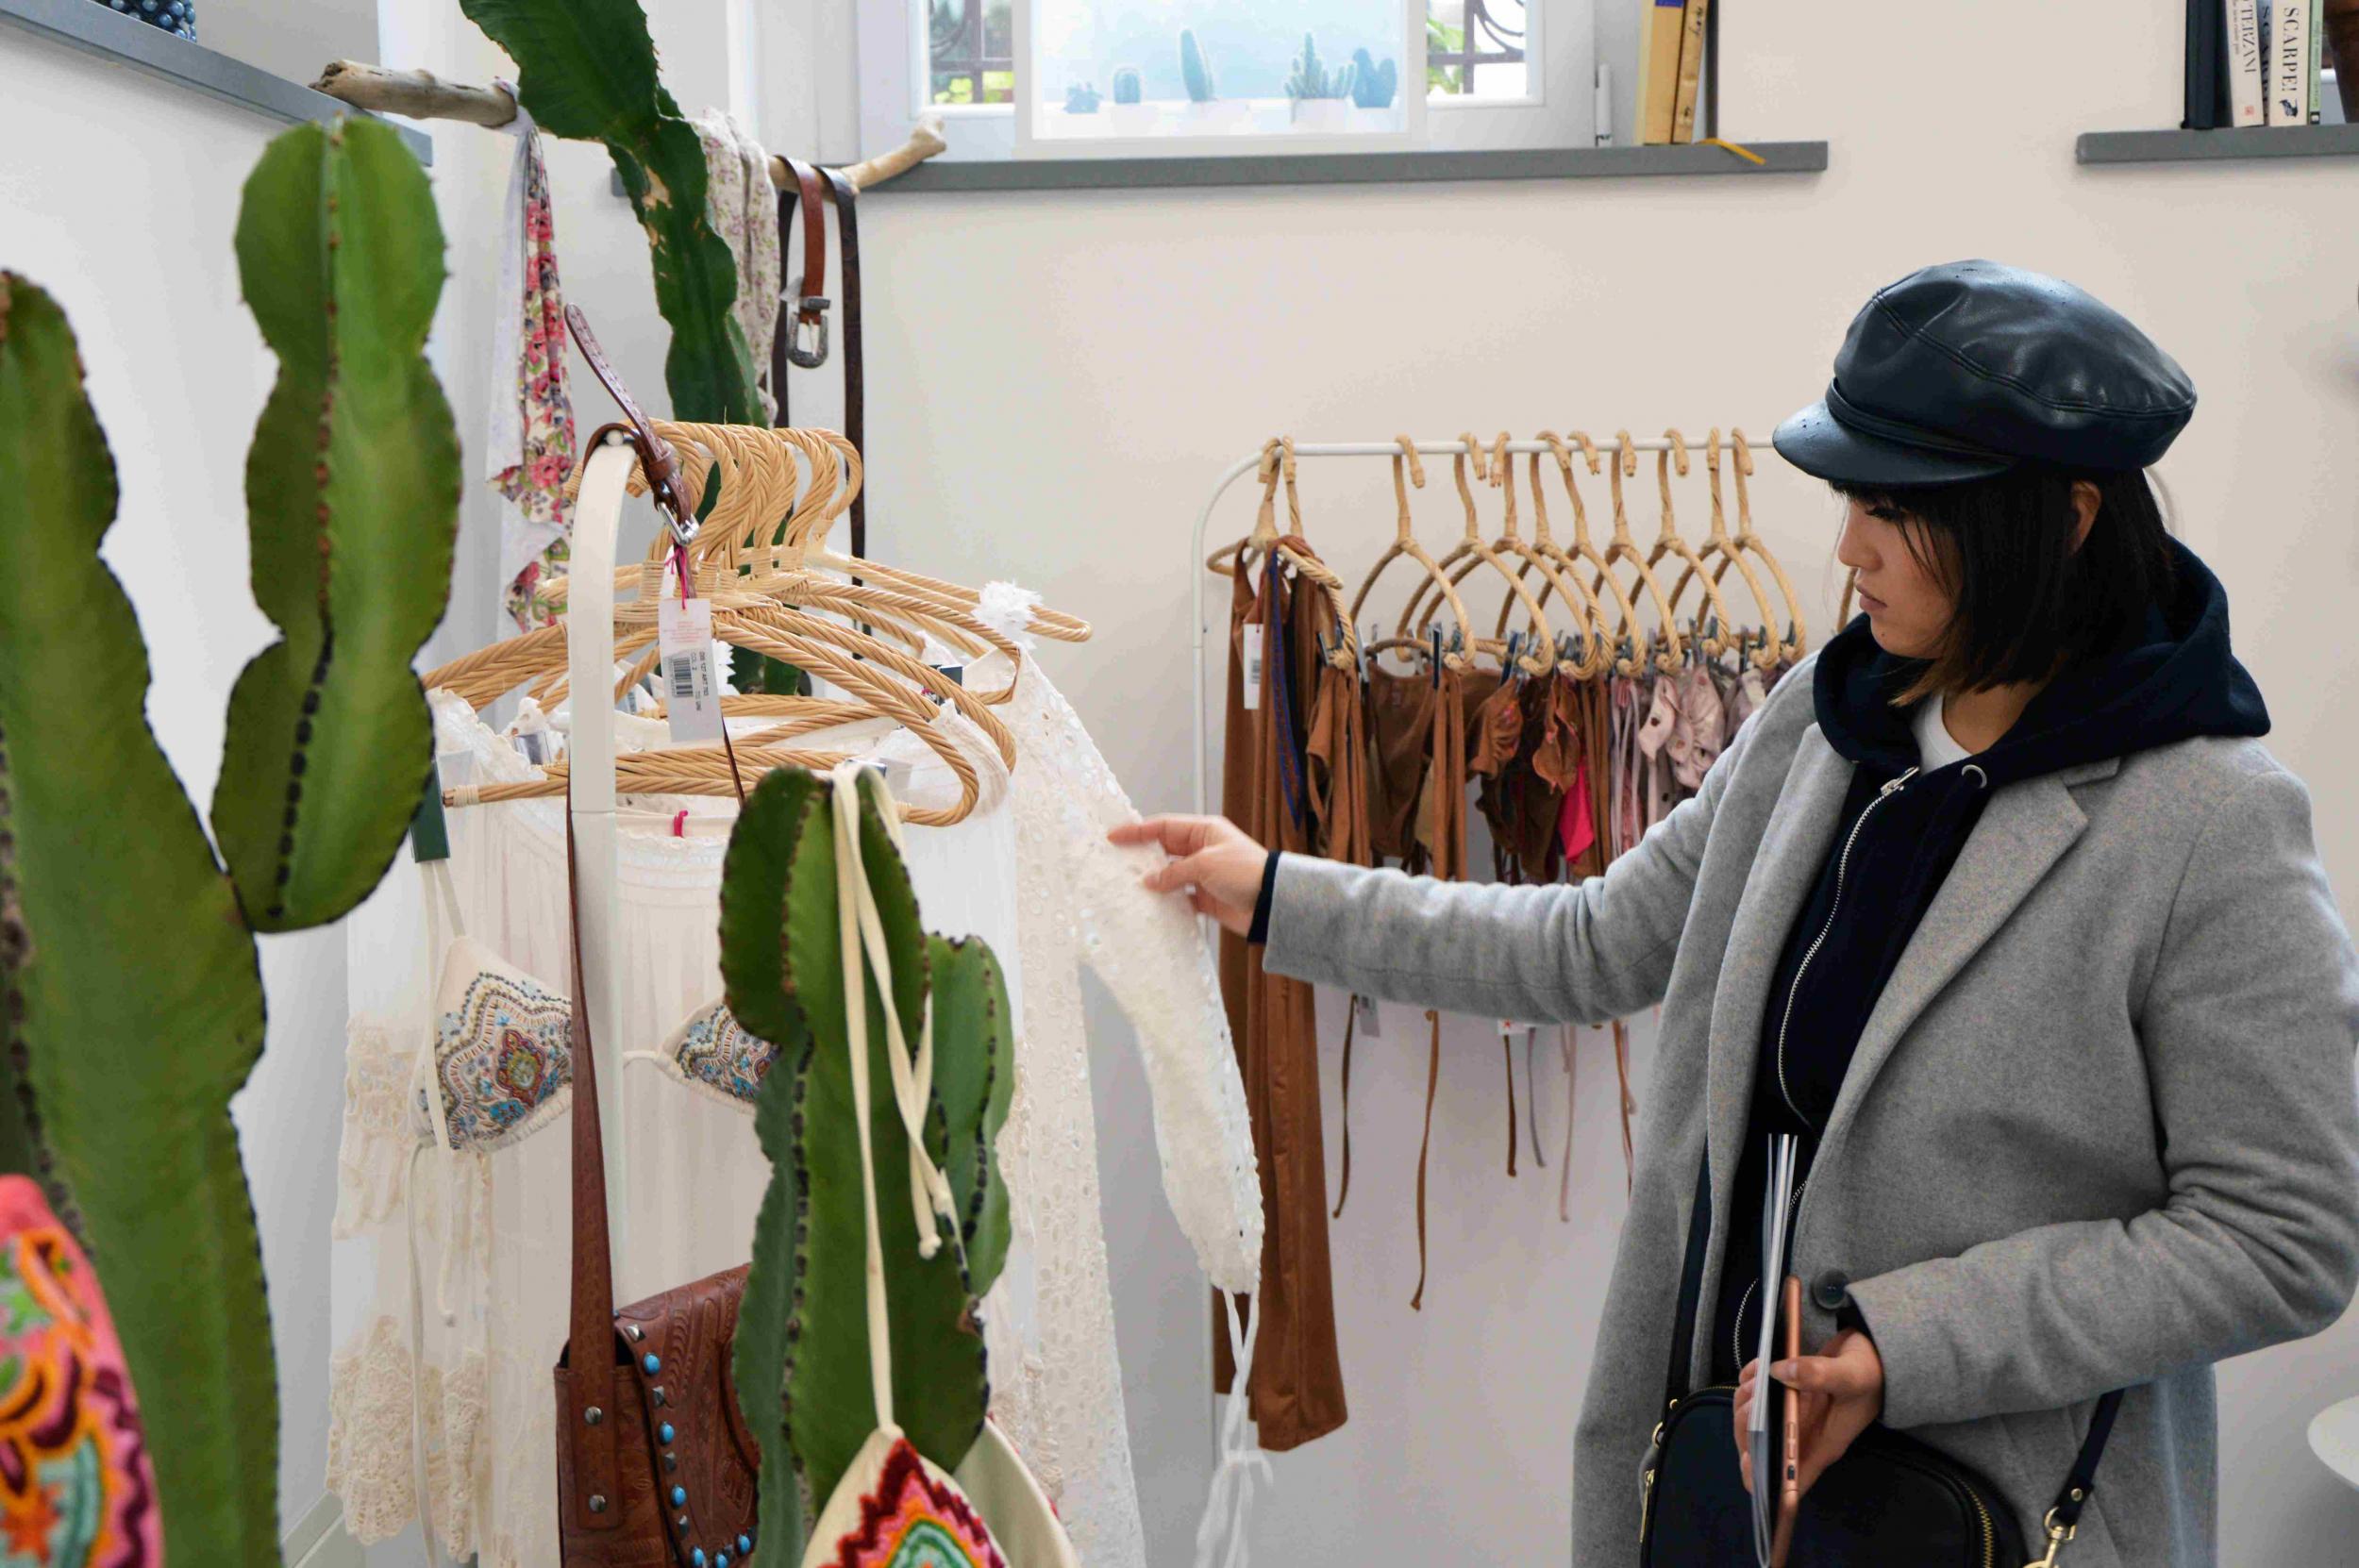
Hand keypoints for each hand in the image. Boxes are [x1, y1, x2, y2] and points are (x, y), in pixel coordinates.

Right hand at [1106, 814, 1267, 935]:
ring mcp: (1204, 875)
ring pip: (1170, 875)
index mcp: (1204, 831)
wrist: (1272, 903)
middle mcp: (1202, 850)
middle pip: (1164, 850)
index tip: (1114, 836)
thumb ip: (1174, 871)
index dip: (1137, 831)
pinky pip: (1180, 898)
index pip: (1163, 827)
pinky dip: (1167, 902)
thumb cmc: (1244, 872)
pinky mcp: (1206, 898)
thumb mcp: (1205, 864)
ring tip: (1128, 887)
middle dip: (1142, 857)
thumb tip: (1149, 881)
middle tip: (1116, 863)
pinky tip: (1152, 907)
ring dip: (1153, 882)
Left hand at [1732, 1328, 1883, 1501]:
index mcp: (1819, 1447)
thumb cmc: (1871, 1375)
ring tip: (1759, 1377)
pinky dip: (1749, 1381)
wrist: (1878, 1356)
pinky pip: (1754, 1394)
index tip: (1750, 1455)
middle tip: (1756, 1394)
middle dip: (1747, 1424)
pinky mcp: (1784, 1394)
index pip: (1787, 1483)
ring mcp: (1791, 1416)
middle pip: (1758, 1448)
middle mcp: (1801, 1436)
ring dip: (1745, 1400)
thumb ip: (1819, 1375)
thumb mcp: (1852, 1375)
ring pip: (1750, 1420)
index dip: (1763, 1479)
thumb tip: (1779, 1373)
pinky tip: (1759, 1366)